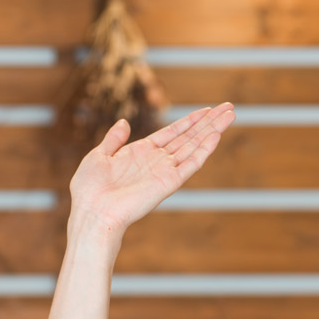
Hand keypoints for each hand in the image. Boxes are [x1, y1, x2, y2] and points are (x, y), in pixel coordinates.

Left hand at [68, 102, 234, 235]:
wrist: (92, 212)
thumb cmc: (89, 190)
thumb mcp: (98, 156)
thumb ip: (113, 139)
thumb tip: (124, 122)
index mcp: (139, 153)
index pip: (171, 133)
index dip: (189, 121)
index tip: (206, 109)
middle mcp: (156, 161)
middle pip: (188, 137)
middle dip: (208, 122)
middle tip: (228, 107)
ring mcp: (164, 171)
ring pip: (194, 146)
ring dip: (212, 130)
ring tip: (229, 114)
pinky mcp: (169, 182)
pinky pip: (191, 163)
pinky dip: (204, 148)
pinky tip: (216, 134)